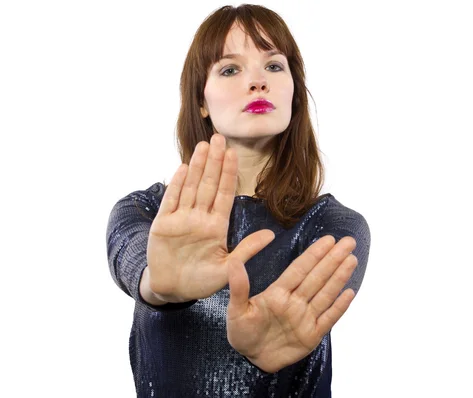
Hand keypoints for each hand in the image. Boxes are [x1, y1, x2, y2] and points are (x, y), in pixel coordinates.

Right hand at [146, 133, 274, 301]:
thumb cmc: (202, 281)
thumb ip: (247, 250)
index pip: (224, 194)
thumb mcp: (228, 269)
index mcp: (216, 226)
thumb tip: (271, 235)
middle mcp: (199, 218)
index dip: (228, 174)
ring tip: (203, 146)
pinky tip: (183, 168)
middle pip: (208, 184)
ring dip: (197, 167)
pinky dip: (176, 185)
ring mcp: (180, 219)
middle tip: (219, 138)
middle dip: (214, 161)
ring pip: (190, 187)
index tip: (234, 154)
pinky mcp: (162, 225)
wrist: (174, 291)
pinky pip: (171, 201)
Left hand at [226, 234, 357, 372]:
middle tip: (348, 242)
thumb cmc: (242, 332)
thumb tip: (234, 262)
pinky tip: (350, 292)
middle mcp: (295, 302)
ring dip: (339, 277)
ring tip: (351, 260)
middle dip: (333, 259)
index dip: (314, 254)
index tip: (328, 240)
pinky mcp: (312, 335)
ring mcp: (305, 318)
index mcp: (278, 293)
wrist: (250, 359)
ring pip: (326, 294)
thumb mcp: (236, 310)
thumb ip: (239, 287)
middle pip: (317, 277)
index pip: (300, 269)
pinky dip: (339, 307)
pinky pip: (328, 319)